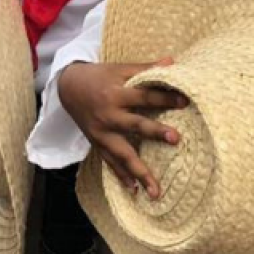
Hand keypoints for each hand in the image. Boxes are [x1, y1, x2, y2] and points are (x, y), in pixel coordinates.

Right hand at [57, 61, 186, 197]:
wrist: (68, 88)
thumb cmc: (99, 77)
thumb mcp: (119, 69)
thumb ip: (145, 68)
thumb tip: (173, 62)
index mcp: (116, 94)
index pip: (145, 96)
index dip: (166, 97)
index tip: (185, 101)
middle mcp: (108, 115)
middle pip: (135, 125)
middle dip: (155, 132)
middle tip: (175, 139)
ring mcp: (101, 133)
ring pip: (122, 154)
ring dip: (139, 172)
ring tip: (155, 191)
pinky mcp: (97, 144)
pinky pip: (110, 163)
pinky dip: (121, 176)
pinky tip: (134, 190)